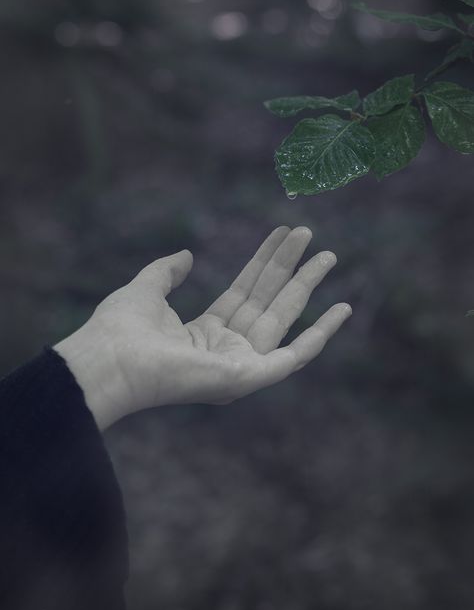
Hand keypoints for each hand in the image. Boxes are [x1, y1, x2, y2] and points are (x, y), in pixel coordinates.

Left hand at [54, 226, 350, 429]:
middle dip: (289, 267)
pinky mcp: (251, 376)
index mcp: (204, 332)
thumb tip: (187, 256)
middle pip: (267, 299)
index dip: (263, 261)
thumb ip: (167, 271)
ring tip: (329, 254)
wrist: (113, 359)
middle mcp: (227, 348)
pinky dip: (321, 334)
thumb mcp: (147, 288)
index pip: (244, 291)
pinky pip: (296, 356)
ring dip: (307, 285)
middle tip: (310, 234)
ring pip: (284, 317)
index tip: (282, 233)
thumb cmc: (121, 329)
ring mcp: (241, 363)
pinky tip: (340, 309)